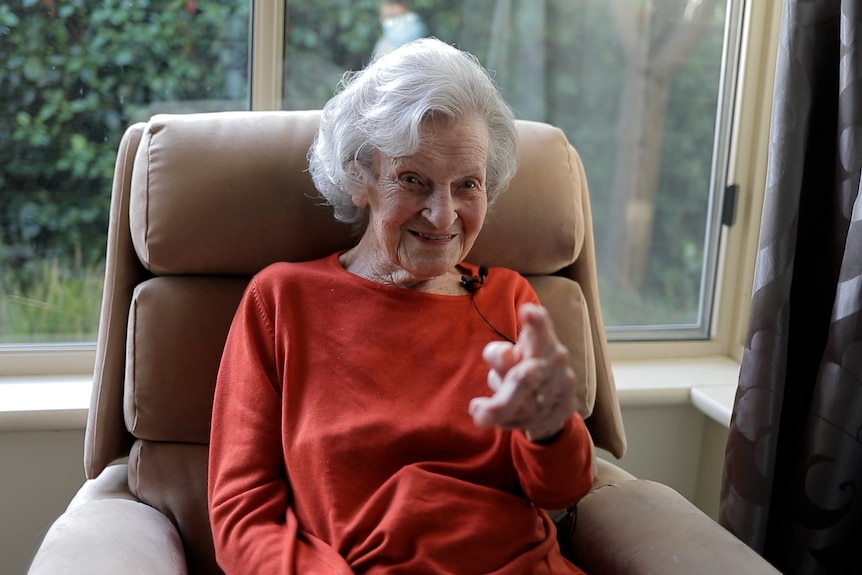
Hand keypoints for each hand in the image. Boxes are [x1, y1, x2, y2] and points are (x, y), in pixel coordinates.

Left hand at [468, 303, 578, 441]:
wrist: (553, 396)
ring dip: (500, 413)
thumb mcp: (508, 357)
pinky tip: (495, 419)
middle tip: (477, 413)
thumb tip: (505, 355)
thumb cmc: (523, 365)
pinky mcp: (564, 408)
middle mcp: (555, 359)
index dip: (535, 321)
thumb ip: (500, 356)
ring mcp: (562, 385)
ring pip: (527, 407)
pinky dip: (510, 422)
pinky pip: (532, 421)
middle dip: (501, 402)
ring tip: (479, 413)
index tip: (527, 312)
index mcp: (540, 339)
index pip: (540, 326)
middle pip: (525, 379)